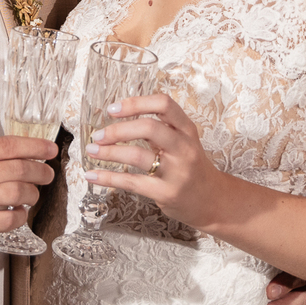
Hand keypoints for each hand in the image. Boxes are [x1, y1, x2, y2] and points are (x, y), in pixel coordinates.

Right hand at [0, 136, 56, 251]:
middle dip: (40, 170)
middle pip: (17, 168)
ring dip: (33, 193)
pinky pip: (9, 219)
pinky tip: (20, 212)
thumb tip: (20, 152)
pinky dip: (21, 215)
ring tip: (33, 194)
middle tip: (47, 173)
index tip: (49, 149)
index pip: (7, 145)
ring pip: (17, 192)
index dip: (34, 146)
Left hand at [83, 93, 224, 229]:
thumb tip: (118, 118)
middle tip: (98, 135)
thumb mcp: (183, 141)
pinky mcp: (167, 193)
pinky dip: (108, 177)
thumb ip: (159, 129)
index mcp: (187, 129)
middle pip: (148, 127)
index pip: (163, 104)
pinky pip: (132, 182)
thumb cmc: (191, 167)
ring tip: (92, 151)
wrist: (213, 201)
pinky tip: (93, 175)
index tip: (112, 109)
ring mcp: (177, 171)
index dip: (135, 103)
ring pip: (137, 155)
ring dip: (108, 152)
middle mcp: (184, 147)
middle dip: (117, 130)